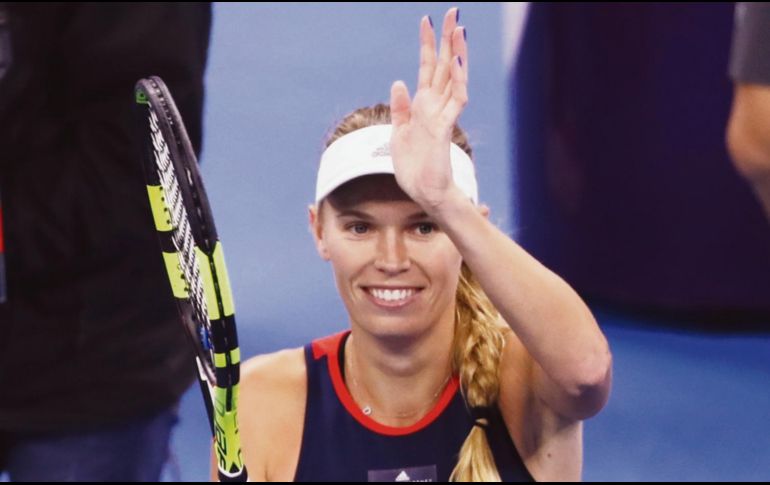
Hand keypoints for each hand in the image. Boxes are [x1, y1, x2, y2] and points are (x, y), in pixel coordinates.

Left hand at [389, 7, 467, 210]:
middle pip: (443, 66)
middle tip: (452, 12)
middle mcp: (435, 106)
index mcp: (423, 106)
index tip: (426, 20)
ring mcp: (442, 115)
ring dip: (456, 54)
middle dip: (447, 39)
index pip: (427, 68)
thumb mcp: (398, 132)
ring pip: (453, 78)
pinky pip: (454, 101)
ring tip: (459, 29)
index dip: (426, 44)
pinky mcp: (444, 128)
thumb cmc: (413, 166)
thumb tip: (399, 82)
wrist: (423, 192)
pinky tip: (455, 63)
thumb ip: (400, 108)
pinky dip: (455, 82)